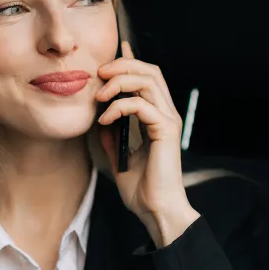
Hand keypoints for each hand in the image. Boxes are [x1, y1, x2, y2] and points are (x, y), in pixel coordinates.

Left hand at [96, 41, 199, 247]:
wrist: (156, 211)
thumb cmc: (142, 189)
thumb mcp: (120, 158)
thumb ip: (113, 137)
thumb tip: (100, 120)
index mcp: (159, 118)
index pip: (148, 79)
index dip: (130, 63)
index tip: (108, 59)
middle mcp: (167, 114)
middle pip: (151, 71)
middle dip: (123, 65)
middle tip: (99, 73)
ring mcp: (169, 121)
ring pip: (148, 81)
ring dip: (120, 81)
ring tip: (100, 95)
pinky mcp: (166, 131)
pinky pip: (141, 105)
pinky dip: (119, 107)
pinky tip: (105, 119)